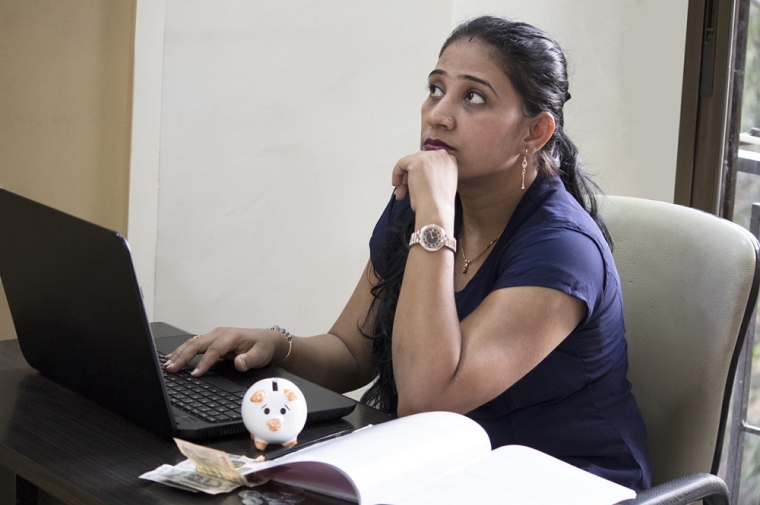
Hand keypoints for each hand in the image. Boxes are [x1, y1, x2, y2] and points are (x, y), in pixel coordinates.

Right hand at [163, 327, 284, 376]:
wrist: (267, 340)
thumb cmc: (263, 347)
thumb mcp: (260, 355)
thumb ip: (249, 360)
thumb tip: (239, 363)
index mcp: (231, 336)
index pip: (214, 350)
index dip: (203, 362)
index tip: (195, 374)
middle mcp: (220, 333)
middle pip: (197, 344)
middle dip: (183, 356)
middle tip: (171, 368)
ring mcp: (215, 336)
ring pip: (193, 343)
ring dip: (179, 353)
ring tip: (167, 364)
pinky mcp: (212, 340)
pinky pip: (194, 345)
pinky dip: (183, 351)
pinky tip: (172, 357)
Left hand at [391, 150, 457, 215]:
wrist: (436, 209)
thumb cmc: (438, 203)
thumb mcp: (439, 184)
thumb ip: (432, 174)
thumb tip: (417, 173)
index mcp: (451, 161)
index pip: (430, 162)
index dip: (420, 174)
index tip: (415, 185)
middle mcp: (442, 156)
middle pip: (419, 161)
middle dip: (410, 177)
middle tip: (404, 192)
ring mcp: (430, 156)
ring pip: (410, 163)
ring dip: (404, 179)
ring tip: (401, 194)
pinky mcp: (417, 160)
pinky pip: (402, 163)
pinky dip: (396, 174)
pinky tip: (397, 185)